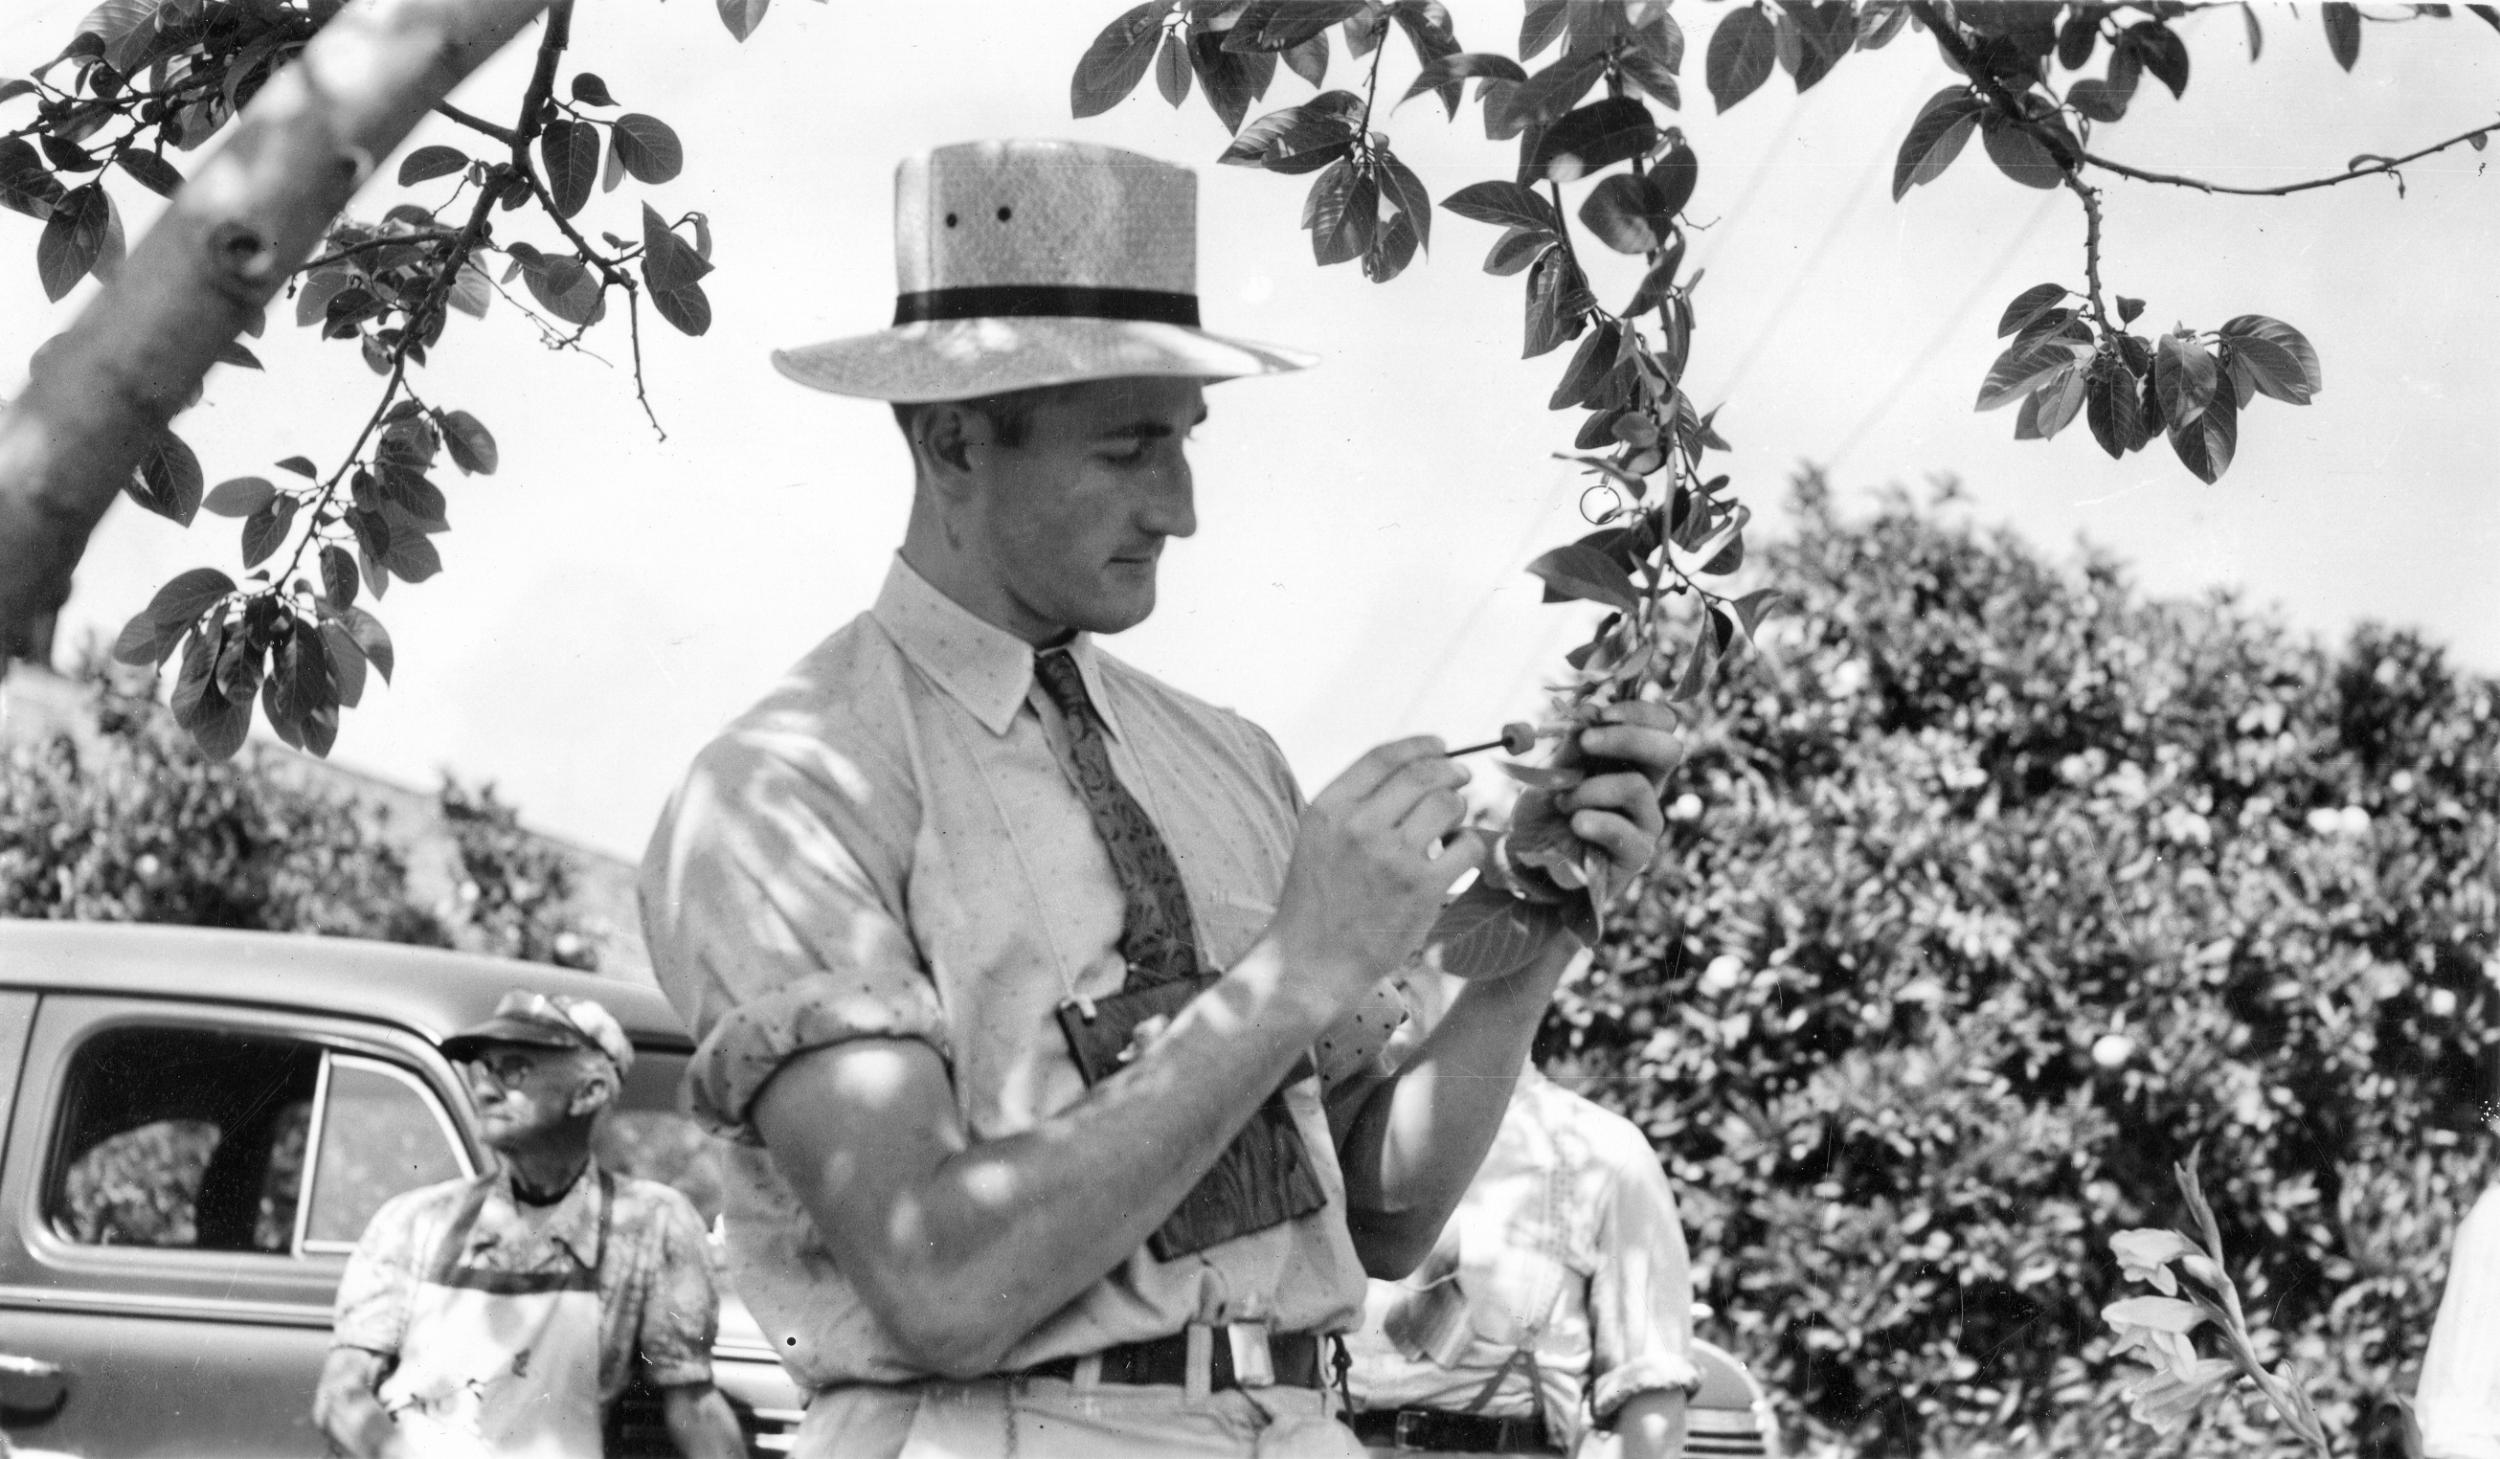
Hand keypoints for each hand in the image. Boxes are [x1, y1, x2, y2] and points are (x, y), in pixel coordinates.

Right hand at [1267, 736, 1487, 1002]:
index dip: (1420, 746)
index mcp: (1329, 809)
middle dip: (1452, 771)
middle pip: (1424, 775)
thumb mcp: (1317, 838)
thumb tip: (1415, 769)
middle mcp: (1359, 826)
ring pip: (1449, 805)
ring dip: (1459, 808)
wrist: (1311, 962)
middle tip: (1462, 777)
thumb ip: (1355, 803)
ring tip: (1451, 823)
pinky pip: (1467, 845)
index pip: (1384, 757)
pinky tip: (1456, 854)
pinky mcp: (1422, 888)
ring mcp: (1393, 857)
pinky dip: (1469, 844)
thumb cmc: (1317, 900)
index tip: (1441, 746)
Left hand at [1504, 700, 1682, 895]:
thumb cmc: (1543, 812)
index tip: (1600, 713)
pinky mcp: (1637, 854)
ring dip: (1591, 788)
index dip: (1640, 712)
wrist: (1528, 863)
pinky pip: (1624, 831)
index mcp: (1631, 760)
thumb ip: (1571, 744)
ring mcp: (1645, 821)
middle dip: (1627, 737)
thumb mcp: (1550, 770)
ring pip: (1637, 787)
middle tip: (1587, 742)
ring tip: (1563, 802)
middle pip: (1670, 750)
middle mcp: (1647, 787)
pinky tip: (1574, 824)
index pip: (1662, 725)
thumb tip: (1590, 709)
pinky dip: (1593, 822)